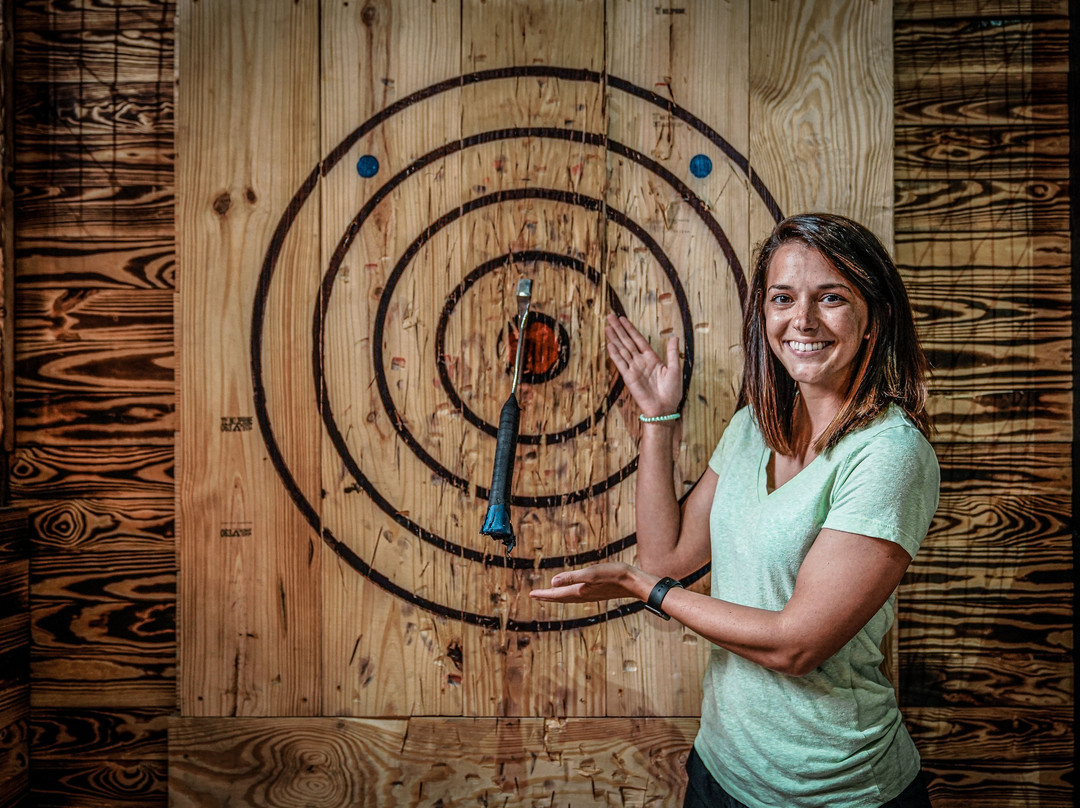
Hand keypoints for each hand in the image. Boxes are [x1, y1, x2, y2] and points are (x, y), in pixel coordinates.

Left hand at [529, 562, 655, 603]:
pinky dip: (569, 593)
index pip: (556, 595)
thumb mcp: (590, 574)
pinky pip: (577, 595)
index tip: (530, 594)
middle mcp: (583, 595)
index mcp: (579, 592)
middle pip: (560, 598)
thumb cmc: (613, 575)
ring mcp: (591, 594)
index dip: (543, 594)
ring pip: (569, 597)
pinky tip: (573, 590)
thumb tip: (551, 582)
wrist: (634, 582)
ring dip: (557, 596)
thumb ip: (571, 578)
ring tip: (550, 594)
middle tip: (535, 596)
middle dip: (547, 597)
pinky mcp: (598, 591)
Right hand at [605, 314, 681, 417]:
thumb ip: (672, 353)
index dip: (630, 329)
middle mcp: (640, 361)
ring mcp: (634, 369)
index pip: (638, 339)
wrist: (665, 409)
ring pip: (622, 350)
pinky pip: (621, 363)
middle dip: (619, 329)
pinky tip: (610, 344)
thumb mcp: (675, 369)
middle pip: (627, 341)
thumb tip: (674, 337)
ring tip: (607, 327)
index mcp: (651, 358)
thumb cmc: (672, 392)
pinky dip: (615, 354)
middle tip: (610, 316)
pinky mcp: (629, 378)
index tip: (623, 319)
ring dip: (614, 338)